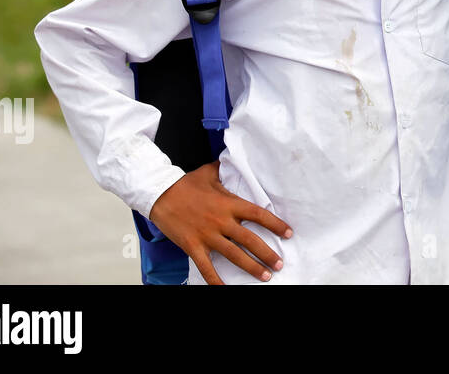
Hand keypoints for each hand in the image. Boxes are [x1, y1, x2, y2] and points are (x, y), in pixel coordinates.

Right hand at [148, 161, 292, 284]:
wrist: (159, 194)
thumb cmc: (185, 183)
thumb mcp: (209, 173)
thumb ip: (225, 170)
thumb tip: (233, 159)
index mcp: (229, 204)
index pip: (258, 215)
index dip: (276, 225)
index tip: (289, 233)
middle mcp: (222, 221)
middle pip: (250, 240)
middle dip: (267, 254)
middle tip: (279, 264)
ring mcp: (207, 235)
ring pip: (234, 255)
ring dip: (251, 267)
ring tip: (266, 276)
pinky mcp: (193, 246)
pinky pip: (207, 267)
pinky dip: (215, 280)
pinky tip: (224, 289)